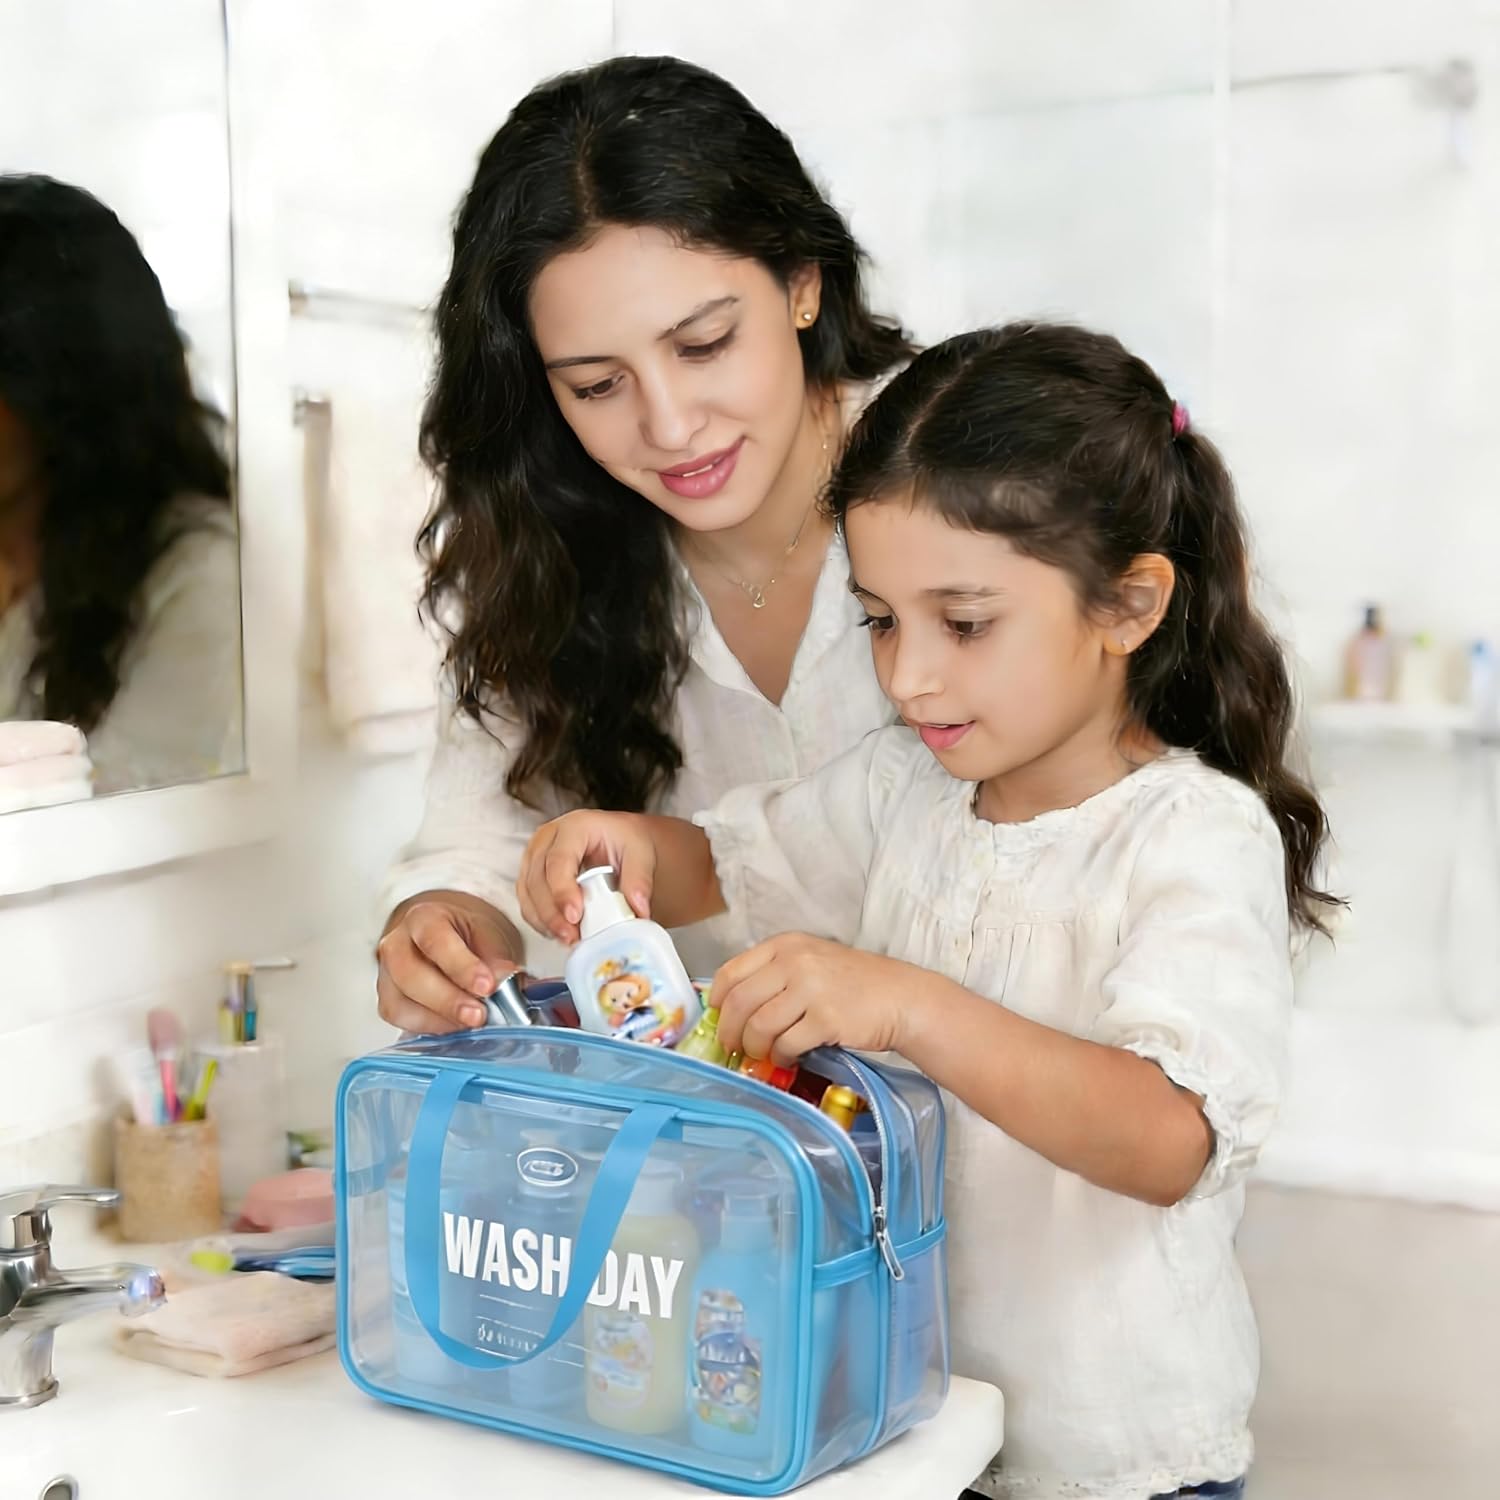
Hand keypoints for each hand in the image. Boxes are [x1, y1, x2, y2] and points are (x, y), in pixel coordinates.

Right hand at [376, 890, 520, 1034]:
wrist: (448, 937)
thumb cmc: (465, 935)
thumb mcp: (486, 934)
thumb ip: (495, 957)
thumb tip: (504, 979)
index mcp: (424, 918)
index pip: (437, 941)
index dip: (462, 967)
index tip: (487, 986)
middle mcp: (397, 944)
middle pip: (411, 974)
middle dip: (448, 1000)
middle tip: (479, 1015)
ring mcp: (387, 974)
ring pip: (399, 1002)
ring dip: (438, 1019)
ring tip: (470, 1023)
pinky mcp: (387, 999)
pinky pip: (399, 1018)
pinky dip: (429, 1027)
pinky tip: (454, 1027)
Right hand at [519, 810, 657, 944]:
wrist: (619, 839)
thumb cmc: (625, 840)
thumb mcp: (641, 853)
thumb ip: (639, 880)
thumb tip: (638, 909)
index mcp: (575, 826)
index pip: (559, 859)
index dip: (562, 890)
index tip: (574, 916)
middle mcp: (549, 837)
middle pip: (537, 878)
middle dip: (551, 913)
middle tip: (571, 936)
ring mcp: (536, 854)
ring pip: (527, 891)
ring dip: (544, 920)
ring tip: (568, 938)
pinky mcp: (531, 873)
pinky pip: (527, 900)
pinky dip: (540, 920)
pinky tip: (558, 931)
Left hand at [711, 934, 916, 1065]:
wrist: (901, 997)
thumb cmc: (854, 982)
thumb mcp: (811, 961)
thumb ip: (773, 974)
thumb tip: (730, 1007)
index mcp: (786, 945)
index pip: (731, 971)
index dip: (718, 1000)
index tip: (716, 1018)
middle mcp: (795, 962)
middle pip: (740, 1002)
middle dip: (730, 1031)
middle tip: (733, 1047)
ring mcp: (811, 989)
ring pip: (759, 1026)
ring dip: (756, 1048)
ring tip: (764, 1055)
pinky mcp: (826, 1019)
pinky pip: (787, 1044)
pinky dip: (781, 1057)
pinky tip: (788, 1058)